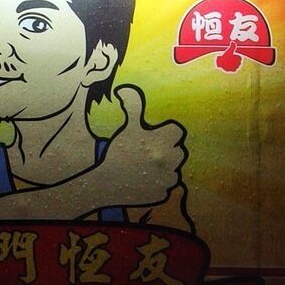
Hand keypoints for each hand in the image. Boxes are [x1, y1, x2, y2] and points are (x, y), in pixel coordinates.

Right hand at [99, 85, 186, 207]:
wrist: (106, 184)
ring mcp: (166, 179)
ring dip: (165, 169)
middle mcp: (169, 159)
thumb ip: (132, 106)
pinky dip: (159, 185)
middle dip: (167, 151)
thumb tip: (124, 90)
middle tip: (148, 154)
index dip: (166, 134)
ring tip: (146, 169)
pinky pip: (168, 187)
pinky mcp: (163, 194)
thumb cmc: (116, 153)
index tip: (154, 138)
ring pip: (174, 170)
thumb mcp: (128, 128)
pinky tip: (145, 182)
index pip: (177, 133)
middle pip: (178, 152)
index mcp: (163, 140)